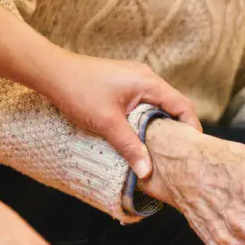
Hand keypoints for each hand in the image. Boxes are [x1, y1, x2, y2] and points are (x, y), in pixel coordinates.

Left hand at [43, 54, 201, 178]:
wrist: (51, 72)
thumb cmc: (78, 91)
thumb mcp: (107, 123)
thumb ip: (130, 147)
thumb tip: (147, 171)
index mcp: (149, 82)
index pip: (182, 105)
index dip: (191, 128)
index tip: (193, 150)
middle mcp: (145, 77)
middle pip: (173, 105)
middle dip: (177, 130)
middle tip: (178, 155)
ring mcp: (134, 79)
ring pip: (157, 105)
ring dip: (159, 125)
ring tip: (160, 150)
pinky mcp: (122, 84)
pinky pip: (143, 103)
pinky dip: (146, 119)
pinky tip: (139, 135)